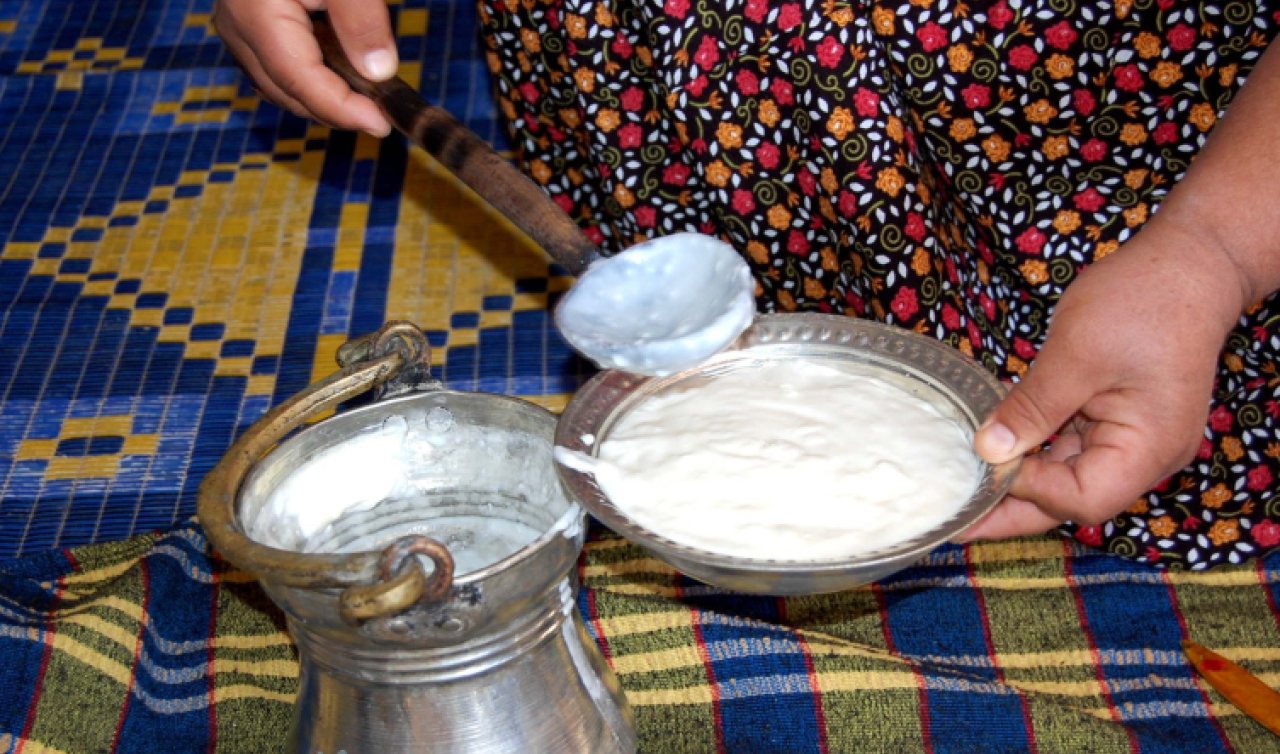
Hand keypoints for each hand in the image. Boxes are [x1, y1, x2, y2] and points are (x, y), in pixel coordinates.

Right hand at [214, 0, 394, 136]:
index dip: (341, 111)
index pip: (299, 80)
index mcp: (256, 11)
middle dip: (335, 109)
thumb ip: (360, 17)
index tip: (382, 125)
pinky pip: (275, 64)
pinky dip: (310, 77)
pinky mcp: (245, 19)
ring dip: (322, 96)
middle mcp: (235, 23)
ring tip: (368, 97)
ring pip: (278, 83)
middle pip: (287, 90)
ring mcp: (234, 23)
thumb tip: (378, 72)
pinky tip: (343, 72)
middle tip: (384, 113)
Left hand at [961, 222, 1247, 539]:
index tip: (980, 473)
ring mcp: (1133, 438)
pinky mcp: (1118, 419)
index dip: (1028, 492)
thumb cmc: (1143, 301)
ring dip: (1019, 478)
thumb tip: (989, 451)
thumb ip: (1033, 407)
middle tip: (955, 516)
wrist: (1187, 264)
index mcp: (1148, 448)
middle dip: (1014, 506)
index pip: (1082, 498)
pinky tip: (993, 448)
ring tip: (964, 487)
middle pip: (1072, 498)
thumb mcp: (1076, 354)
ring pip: (1067, 475)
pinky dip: (1033, 449)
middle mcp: (1145, 455)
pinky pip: (1070, 447)